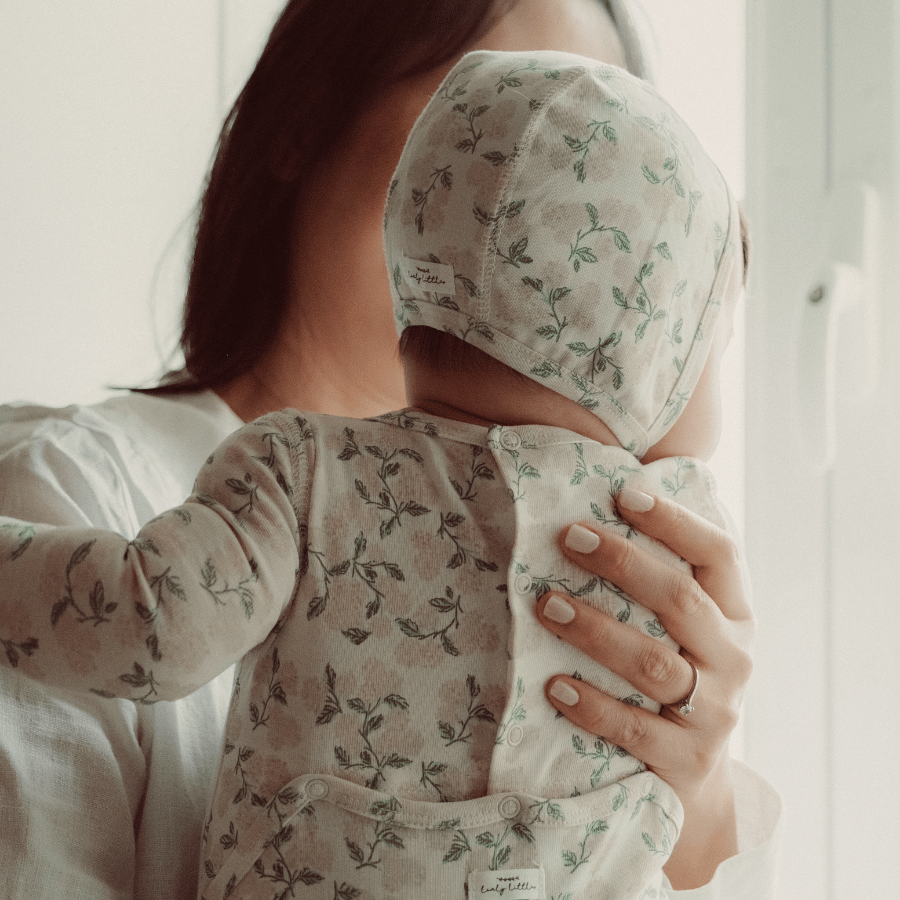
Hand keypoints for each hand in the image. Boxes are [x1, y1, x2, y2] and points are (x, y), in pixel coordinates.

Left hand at [535, 486, 754, 888]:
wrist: (696, 779)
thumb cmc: (677, 676)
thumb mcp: (687, 630)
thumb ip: (663, 581)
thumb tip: (604, 507)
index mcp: (736, 615)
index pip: (719, 555)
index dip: (676, 521)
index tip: (624, 495)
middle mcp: (734, 659)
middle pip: (681, 601)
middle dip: (623, 564)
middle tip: (568, 537)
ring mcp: (715, 713)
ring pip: (653, 664)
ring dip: (595, 630)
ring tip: (547, 605)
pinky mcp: (686, 762)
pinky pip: (634, 730)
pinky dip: (592, 705)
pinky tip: (554, 685)